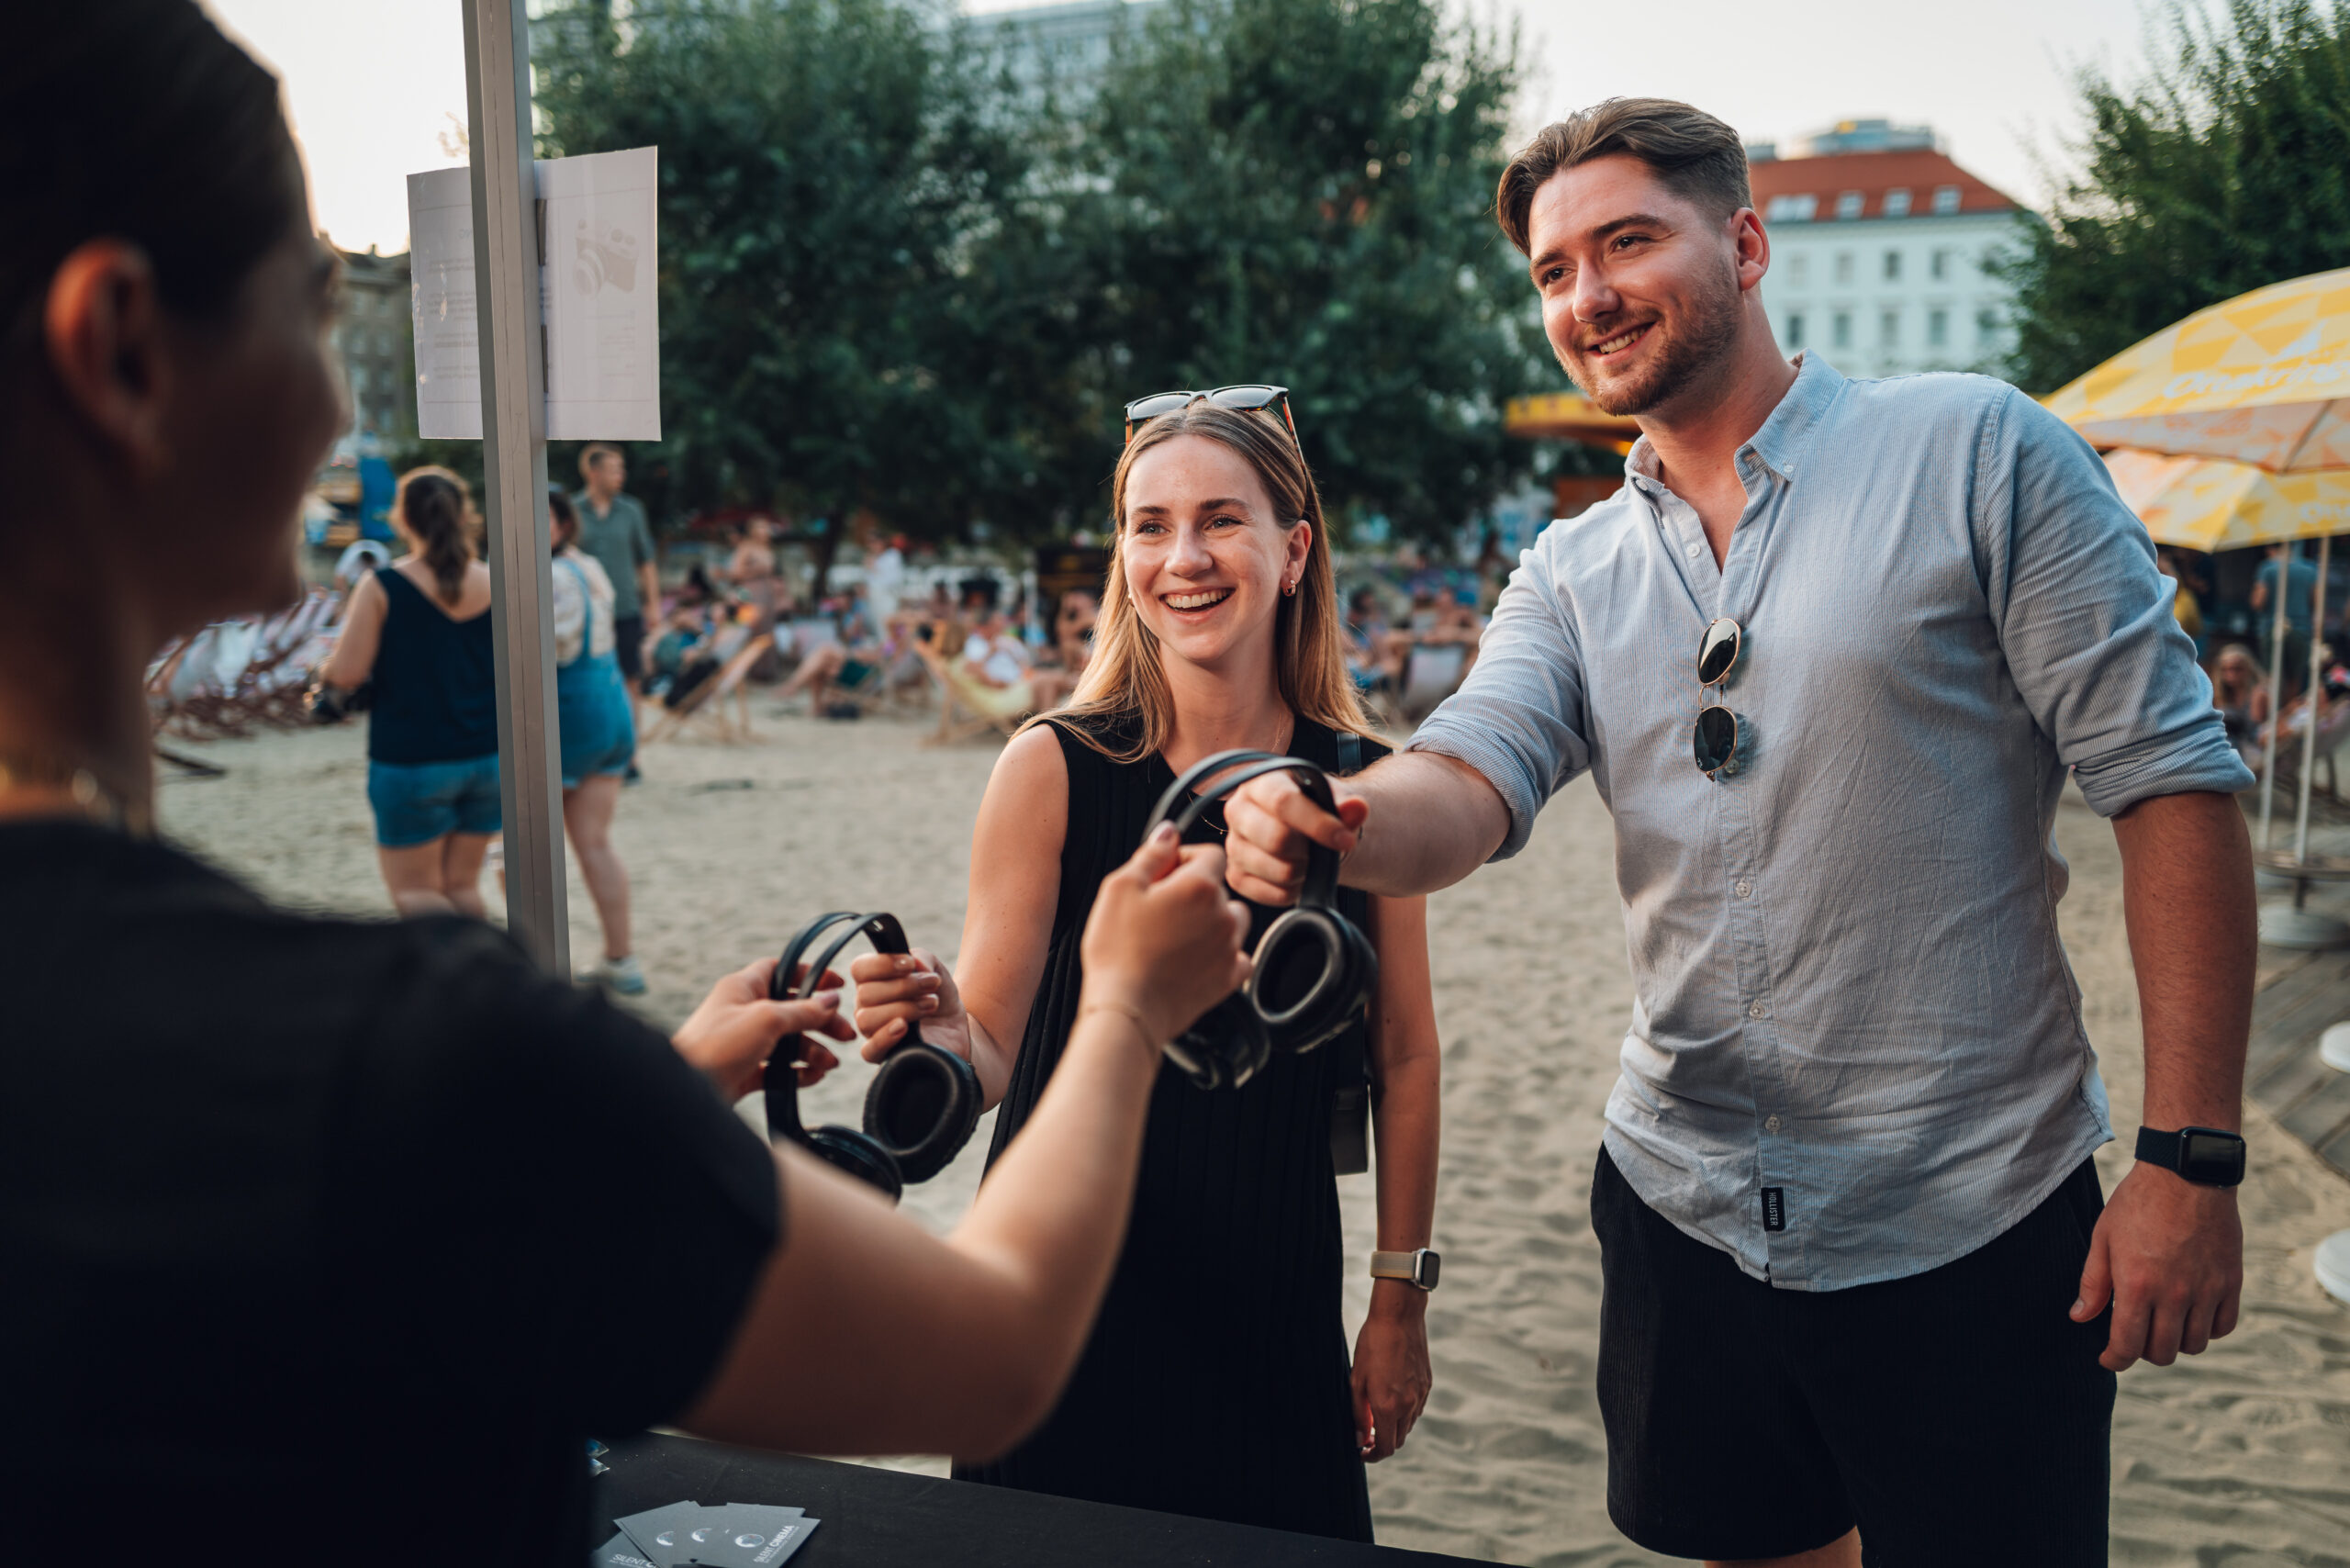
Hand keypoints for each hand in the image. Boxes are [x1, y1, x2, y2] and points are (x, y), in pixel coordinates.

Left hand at [671, 957, 856, 1100]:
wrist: (685, 1092)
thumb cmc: (716, 1046)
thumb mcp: (766, 1020)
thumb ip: (802, 1010)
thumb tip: (831, 999)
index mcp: (743, 988)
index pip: (782, 970)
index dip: (810, 974)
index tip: (838, 984)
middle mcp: (744, 1012)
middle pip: (792, 1009)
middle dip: (821, 1022)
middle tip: (846, 1035)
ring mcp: (744, 1042)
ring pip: (787, 1042)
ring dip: (812, 1050)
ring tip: (830, 1064)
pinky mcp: (744, 1070)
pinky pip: (777, 1068)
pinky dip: (797, 1072)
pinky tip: (812, 1077)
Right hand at [850, 947, 970, 1063]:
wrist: (955, 1025)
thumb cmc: (937, 995)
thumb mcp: (934, 968)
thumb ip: (921, 957)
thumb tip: (914, 964)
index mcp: (871, 980)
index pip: (859, 968)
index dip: (883, 964)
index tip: (910, 965)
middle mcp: (866, 1005)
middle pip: (866, 994)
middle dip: (904, 986)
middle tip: (932, 986)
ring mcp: (872, 1031)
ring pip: (867, 1019)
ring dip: (904, 1008)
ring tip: (931, 1004)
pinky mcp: (882, 1055)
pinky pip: (869, 1050)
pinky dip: (885, 1037)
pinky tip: (904, 1027)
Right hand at [1078, 823, 1251, 1043]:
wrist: (1127, 1009)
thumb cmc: (1117, 950)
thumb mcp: (1119, 888)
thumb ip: (1151, 854)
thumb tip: (1169, 833)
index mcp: (1200, 886)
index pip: (1210, 854)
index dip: (1184, 859)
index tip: (1163, 874)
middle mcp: (1223, 914)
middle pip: (1218, 887)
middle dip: (1192, 891)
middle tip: (1157, 909)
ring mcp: (1230, 948)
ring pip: (1231, 920)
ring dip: (1211, 920)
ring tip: (1176, 935)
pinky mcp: (1228, 979)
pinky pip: (1238, 956)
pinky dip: (1221, 954)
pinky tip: (1193, 959)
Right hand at [1221, 770, 1368, 906]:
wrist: (1307, 832)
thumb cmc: (1316, 811)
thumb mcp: (1334, 800)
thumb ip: (1347, 805)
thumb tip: (1356, 808)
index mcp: (1261, 782)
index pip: (1283, 801)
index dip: (1317, 824)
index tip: (1345, 839)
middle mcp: (1238, 810)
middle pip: (1276, 839)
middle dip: (1310, 851)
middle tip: (1322, 850)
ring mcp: (1233, 844)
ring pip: (1276, 869)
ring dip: (1304, 871)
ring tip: (1309, 861)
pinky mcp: (1235, 874)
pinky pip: (1268, 893)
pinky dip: (1292, 891)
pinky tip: (1298, 877)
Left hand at [1352, 1285, 1431, 1460]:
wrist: (1399, 1316)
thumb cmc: (1372, 1344)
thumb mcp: (1356, 1379)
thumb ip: (1358, 1413)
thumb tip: (1358, 1439)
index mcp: (1388, 1407)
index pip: (1385, 1447)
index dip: (1372, 1455)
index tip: (1362, 1452)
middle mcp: (1408, 1405)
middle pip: (1398, 1440)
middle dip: (1382, 1443)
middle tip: (1365, 1435)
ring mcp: (1420, 1395)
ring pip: (1408, 1426)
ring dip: (1393, 1428)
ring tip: (1375, 1414)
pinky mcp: (1427, 1384)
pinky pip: (1416, 1409)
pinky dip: (1404, 1413)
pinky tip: (1391, 1398)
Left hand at [2071, 1161, 2243, 1370]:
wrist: (2187, 1175)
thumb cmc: (2137, 1203)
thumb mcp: (2103, 1238)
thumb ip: (2093, 1283)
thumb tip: (2080, 1318)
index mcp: (2137, 1286)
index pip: (2127, 1346)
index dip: (2115, 1360)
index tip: (2109, 1358)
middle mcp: (2174, 1295)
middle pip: (2162, 1352)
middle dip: (2143, 1352)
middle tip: (2134, 1335)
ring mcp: (2206, 1291)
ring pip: (2194, 1345)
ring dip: (2175, 1342)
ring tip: (2162, 1322)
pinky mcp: (2231, 1283)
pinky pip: (2223, 1326)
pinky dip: (2207, 1329)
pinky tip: (2192, 1314)